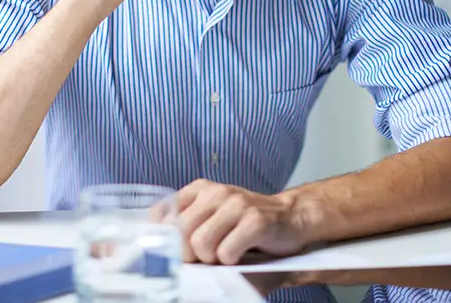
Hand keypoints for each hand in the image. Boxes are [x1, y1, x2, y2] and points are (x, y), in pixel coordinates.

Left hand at [172, 179, 307, 264]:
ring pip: (201, 244)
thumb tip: (160, 251)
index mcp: (200, 189)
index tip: (171, 252)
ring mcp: (237, 204)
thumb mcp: (212, 217)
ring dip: (212, 259)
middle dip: (189, 255)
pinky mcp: (256, 220)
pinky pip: (227, 252)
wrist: (290, 217)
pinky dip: (231, 261)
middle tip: (205, 258)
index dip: (162, 239)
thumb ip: (187, 226)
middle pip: (180, 233)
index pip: (162, 214)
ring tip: (225, 253)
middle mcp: (216, 192)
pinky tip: (241, 253)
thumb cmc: (246, 224)